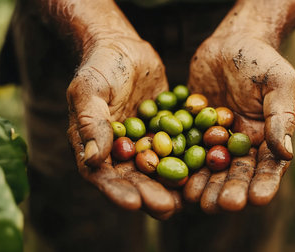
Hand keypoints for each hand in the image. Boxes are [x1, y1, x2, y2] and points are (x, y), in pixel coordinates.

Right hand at [67, 36, 180, 218]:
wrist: (125, 48)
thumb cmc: (100, 66)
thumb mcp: (89, 91)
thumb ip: (90, 123)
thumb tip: (93, 161)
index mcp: (97, 147)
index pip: (104, 176)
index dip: (117, 191)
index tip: (132, 203)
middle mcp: (123, 151)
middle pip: (135, 180)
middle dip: (150, 195)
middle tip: (167, 207)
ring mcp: (147, 143)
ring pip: (160, 170)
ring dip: (172, 186)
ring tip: (187, 200)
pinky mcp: (169, 132)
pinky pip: (180, 149)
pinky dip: (190, 160)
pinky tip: (205, 171)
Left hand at [184, 31, 294, 212]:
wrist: (228, 42)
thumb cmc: (260, 59)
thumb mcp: (278, 82)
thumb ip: (281, 116)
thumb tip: (287, 154)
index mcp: (265, 138)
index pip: (268, 166)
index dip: (265, 183)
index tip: (259, 199)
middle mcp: (240, 145)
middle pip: (236, 174)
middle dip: (231, 190)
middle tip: (224, 205)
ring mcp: (214, 140)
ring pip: (211, 169)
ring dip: (206, 186)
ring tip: (199, 200)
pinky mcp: (192, 131)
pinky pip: (186, 151)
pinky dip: (182, 165)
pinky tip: (177, 179)